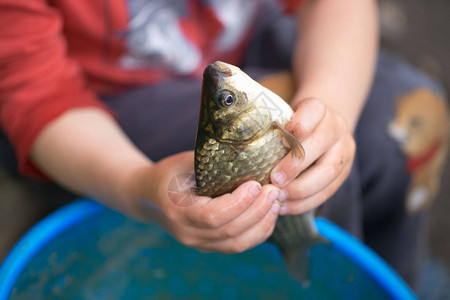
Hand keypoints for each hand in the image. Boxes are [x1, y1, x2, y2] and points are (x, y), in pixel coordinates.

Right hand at [126, 152, 281, 252]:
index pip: (213, 216)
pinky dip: (257, 234)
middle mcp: (188, 233)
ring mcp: (198, 243)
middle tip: (275, 191)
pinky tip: (268, 216)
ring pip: (237, 244)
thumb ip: (208, 159)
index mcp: (178, 211)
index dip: (239, 203)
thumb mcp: (182, 162)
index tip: (257, 184)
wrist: (147, 197)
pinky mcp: (207, 245)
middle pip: (230, 231)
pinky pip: (236, 246)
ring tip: (276, 203)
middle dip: (258, 211)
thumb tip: (245, 148)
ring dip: (262, 224)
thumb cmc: (167, 174)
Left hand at [270, 98, 355, 214]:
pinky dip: (305, 202)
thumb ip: (272, 127)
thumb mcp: (285, 117)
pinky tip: (285, 207)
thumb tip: (242, 147)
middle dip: (295, 165)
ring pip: (329, 172)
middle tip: (273, 180)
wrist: (323, 128)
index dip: (298, 125)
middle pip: (320, 144)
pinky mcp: (345, 172)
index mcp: (320, 109)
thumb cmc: (293, 125)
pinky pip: (328, 191)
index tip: (281, 140)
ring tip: (278, 197)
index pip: (313, 110)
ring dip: (301, 189)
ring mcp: (344, 150)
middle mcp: (336, 127)